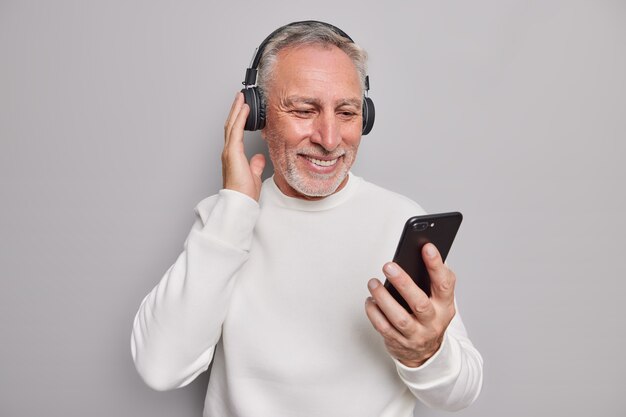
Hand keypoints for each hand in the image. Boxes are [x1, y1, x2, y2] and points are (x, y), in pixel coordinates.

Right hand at [222, 92, 265, 200]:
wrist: (240, 201)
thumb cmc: (244, 192)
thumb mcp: (253, 175)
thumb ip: (255, 164)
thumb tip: (258, 157)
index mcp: (233, 155)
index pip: (235, 132)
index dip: (238, 119)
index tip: (243, 109)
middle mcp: (229, 151)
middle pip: (231, 125)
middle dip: (235, 110)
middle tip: (239, 97)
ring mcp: (229, 151)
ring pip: (231, 125)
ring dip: (236, 110)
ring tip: (241, 98)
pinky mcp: (232, 152)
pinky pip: (236, 130)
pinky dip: (240, 118)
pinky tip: (244, 109)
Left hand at [365, 243, 456, 367]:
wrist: (426, 353)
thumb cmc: (430, 317)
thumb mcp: (439, 299)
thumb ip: (433, 278)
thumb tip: (421, 250)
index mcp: (445, 306)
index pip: (444, 284)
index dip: (436, 265)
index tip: (427, 247)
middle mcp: (433, 322)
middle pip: (419, 303)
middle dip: (403, 283)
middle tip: (388, 266)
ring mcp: (416, 334)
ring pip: (399, 318)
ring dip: (383, 299)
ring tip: (373, 283)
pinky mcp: (399, 342)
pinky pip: (384, 328)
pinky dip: (374, 313)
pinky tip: (370, 300)